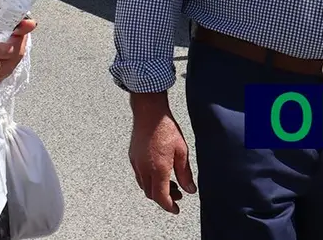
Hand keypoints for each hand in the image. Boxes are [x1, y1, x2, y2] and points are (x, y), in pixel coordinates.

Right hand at [129, 93, 195, 212]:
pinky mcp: (132, 157)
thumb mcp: (182, 152)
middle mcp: (144, 169)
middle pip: (151, 194)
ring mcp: (136, 163)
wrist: (149, 112)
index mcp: (158, 169)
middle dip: (164, 198)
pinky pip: (139, 175)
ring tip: (169, 182)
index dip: (169, 206)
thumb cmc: (166, 129)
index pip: (161, 197)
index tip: (176, 209)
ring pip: (144, 186)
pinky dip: (148, 180)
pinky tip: (158, 171)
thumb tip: (190, 189)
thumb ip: (185, 174)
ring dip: (155, 189)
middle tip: (177, 194)